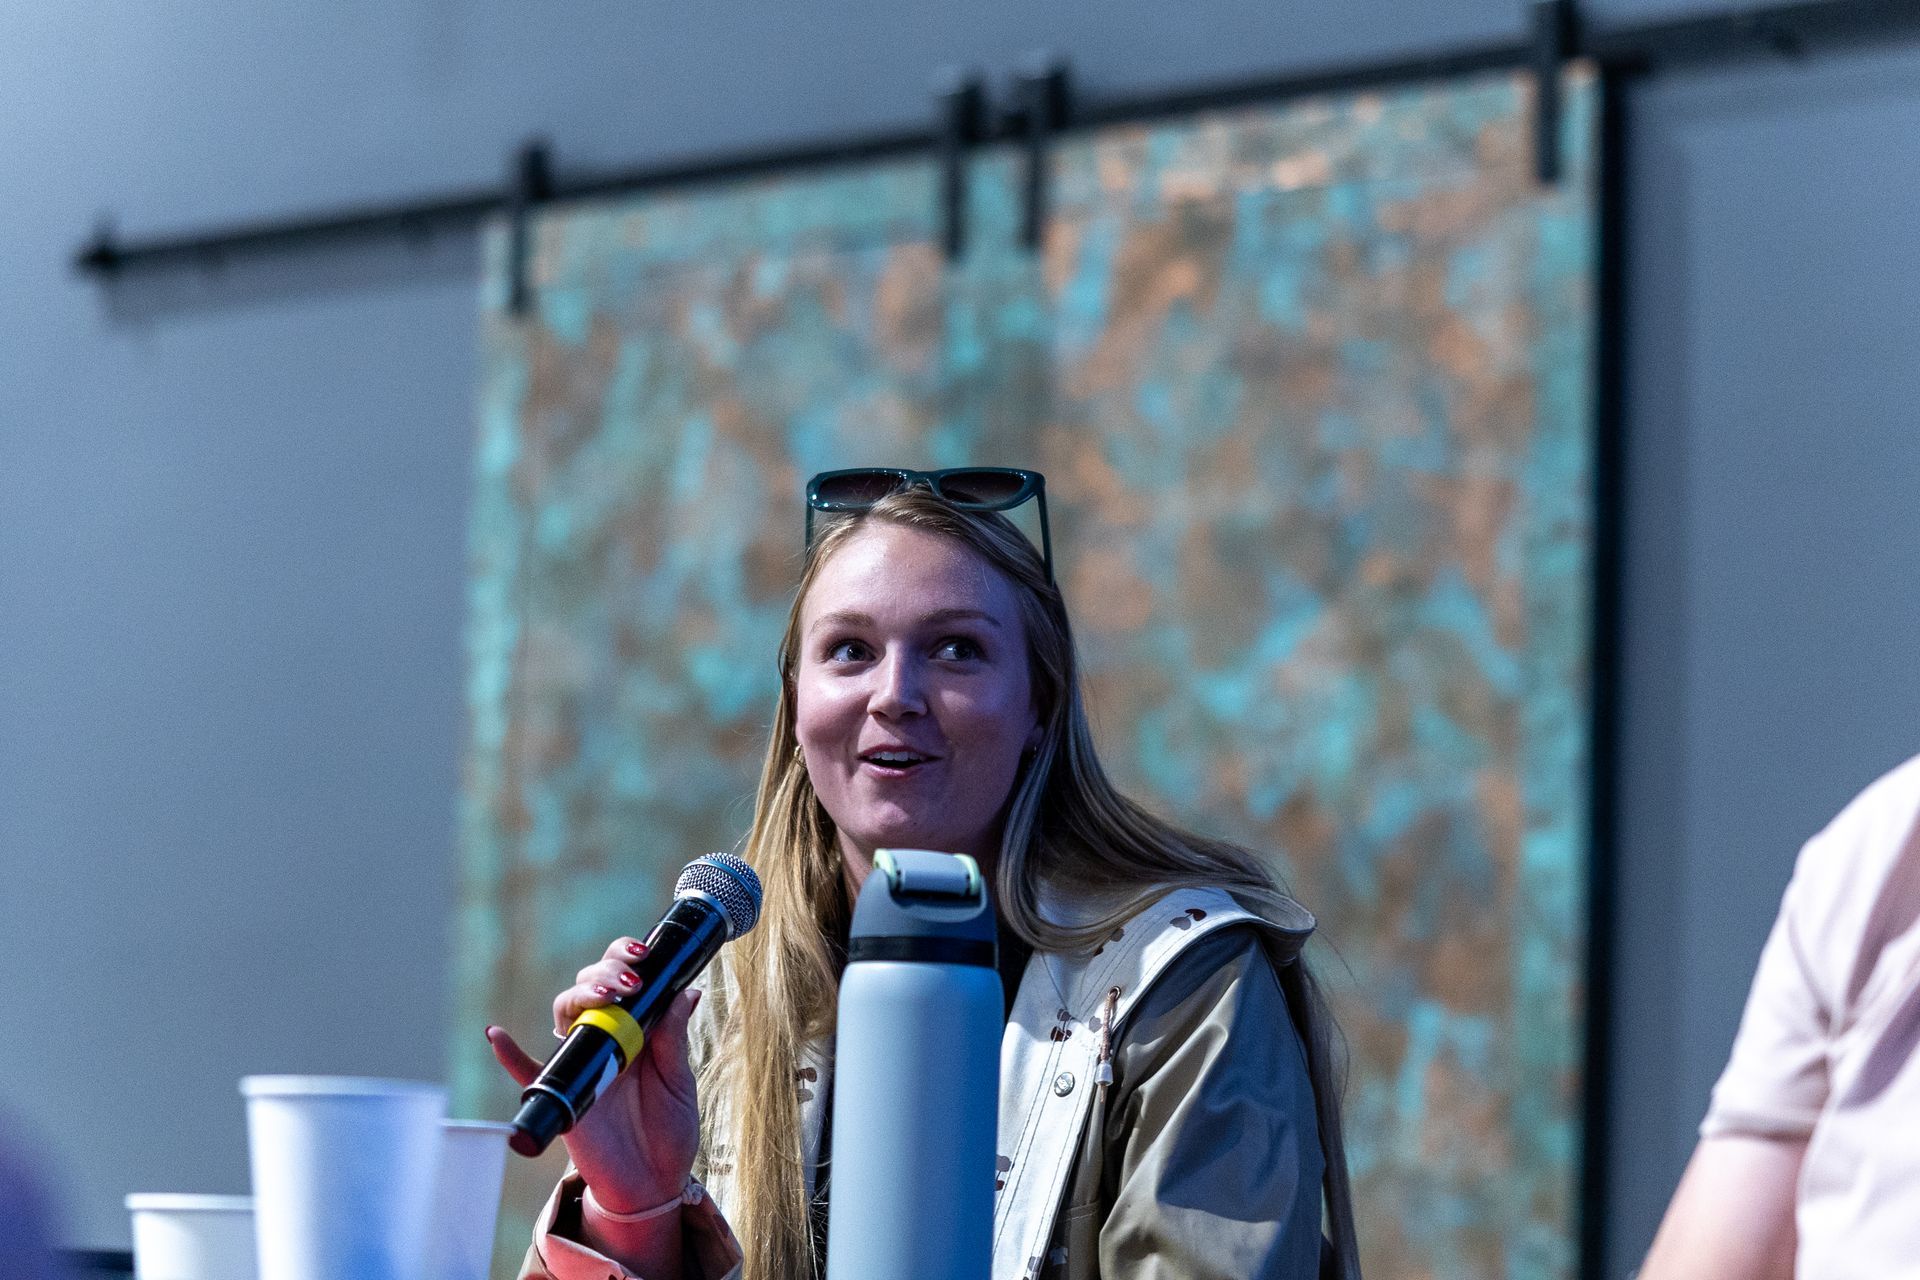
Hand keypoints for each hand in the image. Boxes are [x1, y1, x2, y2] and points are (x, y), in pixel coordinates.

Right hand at [487, 937, 702, 1214]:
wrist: (653, 1183)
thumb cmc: (669, 1130)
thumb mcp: (679, 1081)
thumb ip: (676, 1038)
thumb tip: (687, 990)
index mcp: (636, 1029)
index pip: (623, 980)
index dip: (625, 958)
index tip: (642, 955)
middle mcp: (606, 1038)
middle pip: (591, 988)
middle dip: (605, 973)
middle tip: (629, 983)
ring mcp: (582, 1062)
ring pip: (565, 1015)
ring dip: (578, 997)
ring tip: (602, 997)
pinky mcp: (563, 1093)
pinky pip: (528, 1070)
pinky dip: (509, 1054)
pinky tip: (497, 1035)